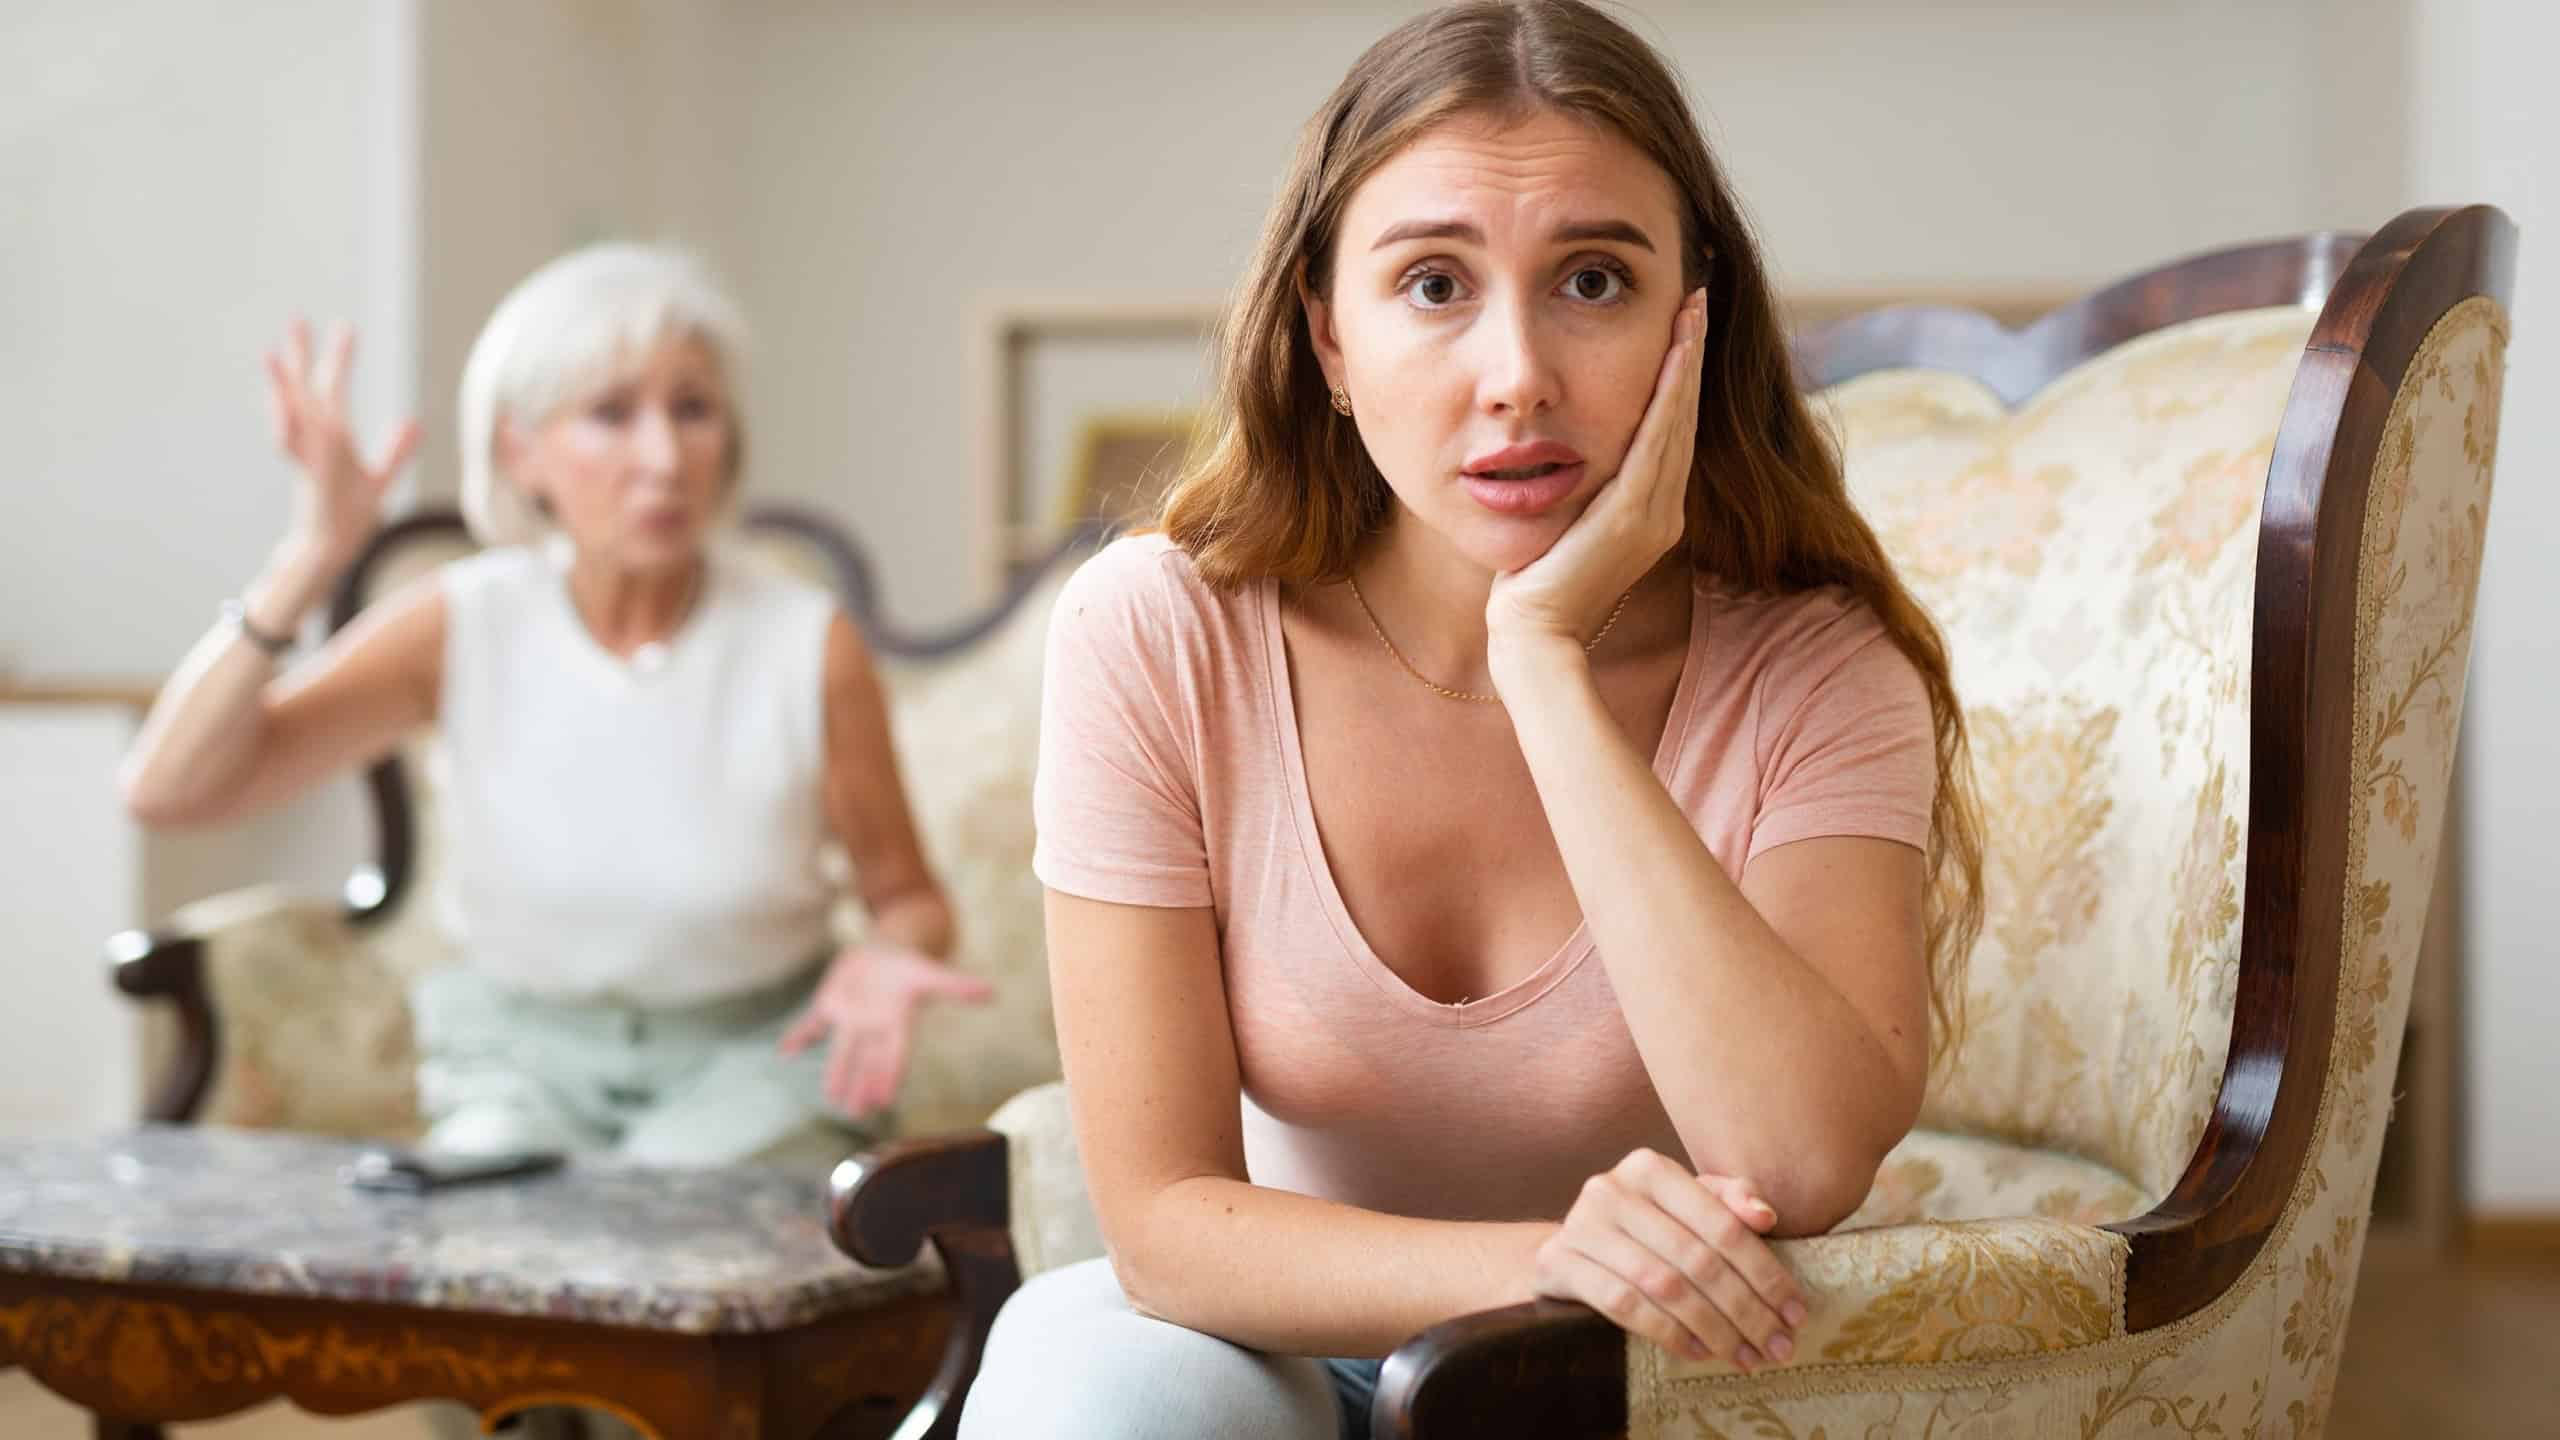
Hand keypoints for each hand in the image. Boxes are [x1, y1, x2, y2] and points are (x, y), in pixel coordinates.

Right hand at [263, 318, 419, 573]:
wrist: (332, 547)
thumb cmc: (351, 515)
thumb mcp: (380, 479)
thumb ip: (396, 451)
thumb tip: (414, 422)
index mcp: (334, 437)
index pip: (334, 389)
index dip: (340, 358)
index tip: (345, 326)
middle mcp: (317, 440)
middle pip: (307, 389)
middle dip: (302, 355)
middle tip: (295, 317)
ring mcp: (309, 455)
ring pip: (293, 412)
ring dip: (283, 384)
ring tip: (270, 352)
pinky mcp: (309, 474)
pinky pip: (295, 447)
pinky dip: (287, 427)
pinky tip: (280, 405)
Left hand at [778, 945, 994, 1119]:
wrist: (887, 952)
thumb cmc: (911, 966)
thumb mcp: (932, 974)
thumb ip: (958, 986)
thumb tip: (992, 992)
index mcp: (896, 1022)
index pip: (894, 1054)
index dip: (889, 1076)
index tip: (884, 1099)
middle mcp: (872, 1026)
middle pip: (867, 1060)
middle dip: (862, 1085)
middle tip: (857, 1113)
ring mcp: (849, 1017)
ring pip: (841, 1050)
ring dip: (836, 1073)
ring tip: (833, 1099)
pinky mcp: (831, 1004)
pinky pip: (812, 1022)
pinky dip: (799, 1035)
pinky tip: (785, 1051)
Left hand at [1485, 288, 1705, 652]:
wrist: (1533, 636)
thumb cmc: (1533, 587)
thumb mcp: (1563, 526)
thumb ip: (1579, 492)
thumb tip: (1563, 452)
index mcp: (1651, 514)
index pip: (1669, 431)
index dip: (1678, 379)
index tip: (1679, 329)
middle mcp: (1664, 512)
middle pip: (1683, 418)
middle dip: (1690, 357)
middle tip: (1696, 300)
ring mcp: (1655, 515)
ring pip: (1678, 422)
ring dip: (1686, 363)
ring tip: (1692, 312)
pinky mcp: (1634, 517)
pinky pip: (1657, 443)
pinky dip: (1669, 397)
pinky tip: (1675, 358)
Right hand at [1534, 1147, 1807, 1371]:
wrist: (1568, 1248)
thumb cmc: (1643, 1226)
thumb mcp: (1685, 1204)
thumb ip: (1729, 1201)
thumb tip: (1765, 1217)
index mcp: (1650, 1167)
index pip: (1722, 1225)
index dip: (1765, 1273)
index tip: (1795, 1313)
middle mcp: (1612, 1189)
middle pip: (1697, 1260)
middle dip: (1746, 1311)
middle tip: (1778, 1347)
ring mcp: (1581, 1226)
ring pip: (1664, 1286)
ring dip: (1714, 1329)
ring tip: (1745, 1357)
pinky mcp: (1559, 1263)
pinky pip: (1624, 1305)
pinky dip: (1667, 1332)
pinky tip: (1698, 1351)